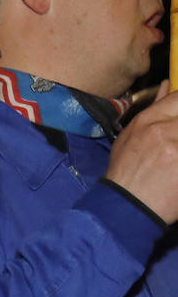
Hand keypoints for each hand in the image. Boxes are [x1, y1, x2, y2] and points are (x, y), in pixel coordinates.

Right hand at [106, 83, 177, 223]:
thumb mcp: (129, 139)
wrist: (124, 209)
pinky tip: (176, 174)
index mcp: (147, 122)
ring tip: (173, 160)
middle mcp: (165, 131)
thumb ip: (153, 111)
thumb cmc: (125, 175)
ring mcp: (177, 149)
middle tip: (173, 146)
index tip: (177, 120)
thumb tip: (167, 86)